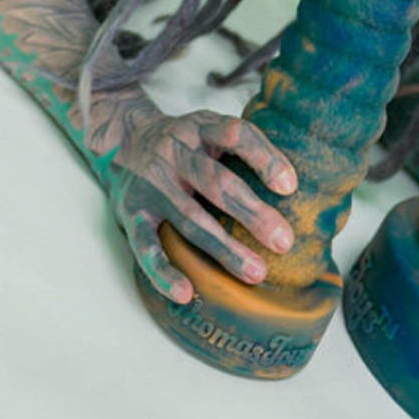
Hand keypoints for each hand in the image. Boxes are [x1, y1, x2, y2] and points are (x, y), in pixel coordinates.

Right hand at [108, 108, 297, 303]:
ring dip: (224, 249)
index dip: (263, 157)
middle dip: (252, 213)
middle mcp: (175, 153)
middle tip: (284, 241)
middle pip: (217, 183)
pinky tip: (186, 291)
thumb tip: (295, 183)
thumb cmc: (185, 143)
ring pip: (191, 219)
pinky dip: (164, 271)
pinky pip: (146, 245)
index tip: (290, 186)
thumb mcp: (209, 128)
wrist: (124, 139)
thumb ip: (242, 146)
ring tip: (257, 273)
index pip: (236, 134)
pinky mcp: (132, 212)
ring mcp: (152, 184)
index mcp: (200, 128)